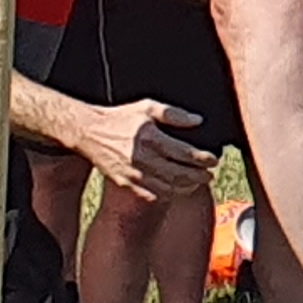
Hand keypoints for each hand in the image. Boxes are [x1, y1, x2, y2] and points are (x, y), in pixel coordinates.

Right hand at [88, 101, 218, 197]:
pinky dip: (169, 194)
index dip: (204, 159)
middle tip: (210, 174)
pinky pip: (153, 194)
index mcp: (150, 138)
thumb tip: (197, 120)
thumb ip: (174, 114)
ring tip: (197, 182)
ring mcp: (133, 174)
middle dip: (200, 176)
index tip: (213, 160)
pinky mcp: (126, 183)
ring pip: (169, 188)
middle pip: (180, 174)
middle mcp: (142, 158)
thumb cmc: (121, 119)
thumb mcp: (147, 108)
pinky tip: (177, 189)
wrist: (89, 132)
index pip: (186, 153)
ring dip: (187, 187)